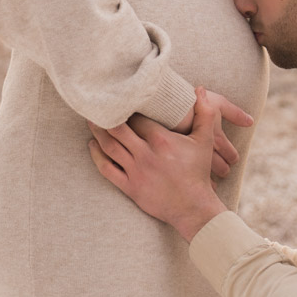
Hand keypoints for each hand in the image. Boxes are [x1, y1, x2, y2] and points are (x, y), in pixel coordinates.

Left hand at [88, 89, 226, 241]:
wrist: (192, 207)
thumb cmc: (198, 172)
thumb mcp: (204, 141)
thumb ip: (204, 113)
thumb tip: (200, 88)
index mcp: (161, 140)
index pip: (137, 117)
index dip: (127, 107)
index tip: (120, 98)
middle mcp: (145, 154)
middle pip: (118, 129)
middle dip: (106, 116)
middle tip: (98, 105)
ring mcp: (136, 171)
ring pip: (109, 147)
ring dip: (98, 132)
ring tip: (91, 120)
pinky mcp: (130, 187)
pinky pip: (107, 169)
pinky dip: (96, 156)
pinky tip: (93, 145)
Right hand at [169, 88, 252, 178]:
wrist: (164, 105)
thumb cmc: (193, 101)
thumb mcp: (217, 103)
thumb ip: (234, 113)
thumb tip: (250, 122)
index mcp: (217, 139)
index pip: (231, 155)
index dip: (232, 157)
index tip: (232, 159)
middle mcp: (206, 152)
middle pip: (220, 167)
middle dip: (223, 169)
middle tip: (223, 171)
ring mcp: (189, 159)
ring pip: (205, 176)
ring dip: (208, 177)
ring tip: (207, 178)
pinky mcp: (173, 160)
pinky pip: (185, 176)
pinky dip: (189, 178)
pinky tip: (187, 180)